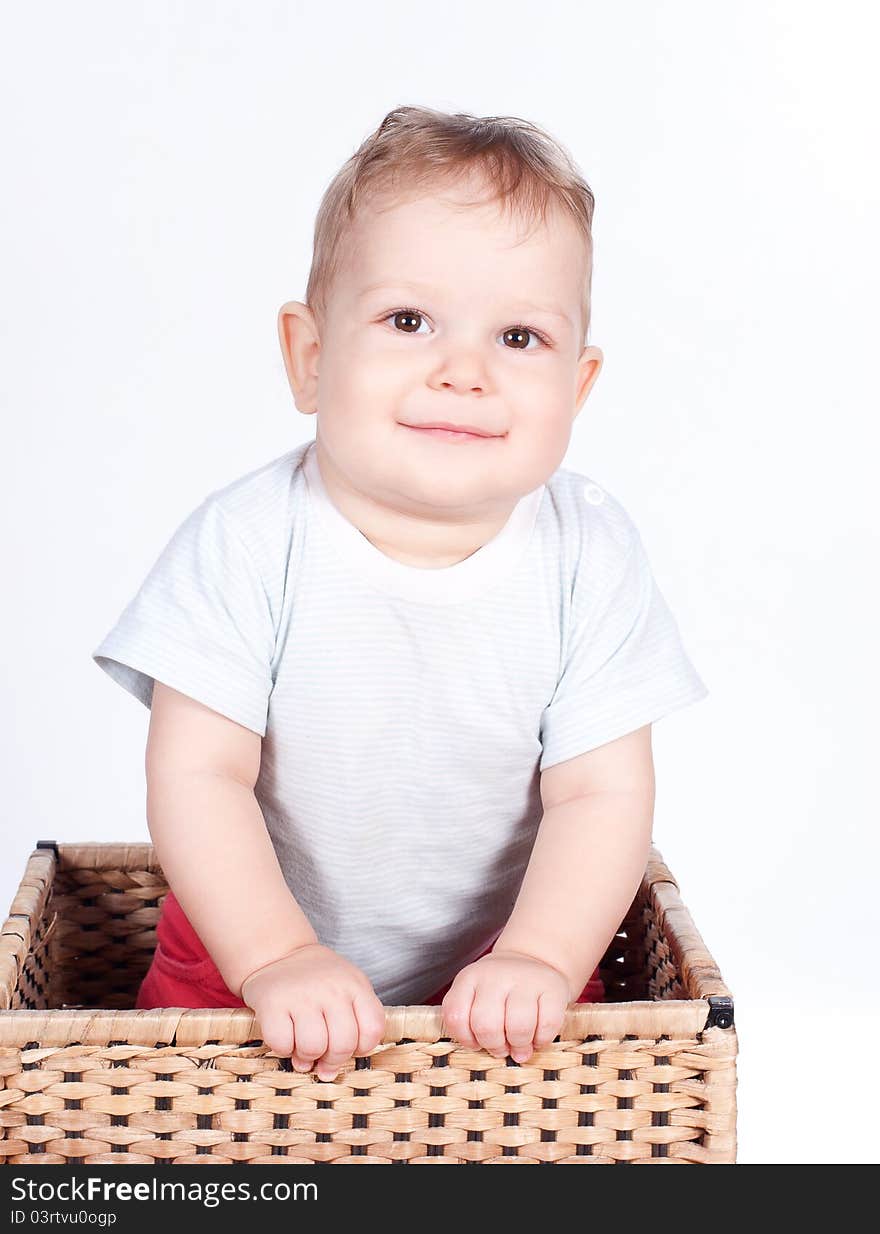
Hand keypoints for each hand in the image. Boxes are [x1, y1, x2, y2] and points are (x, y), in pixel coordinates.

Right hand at [240, 943, 385, 1081]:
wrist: (279, 954)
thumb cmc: (317, 981)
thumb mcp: (347, 989)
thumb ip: (351, 1025)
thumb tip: (329, 1071)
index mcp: (355, 985)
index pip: (372, 1029)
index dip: (362, 1048)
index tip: (351, 1046)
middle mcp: (331, 989)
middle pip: (343, 1044)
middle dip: (332, 1060)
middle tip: (322, 1056)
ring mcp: (301, 995)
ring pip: (313, 1047)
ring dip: (306, 1056)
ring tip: (302, 1045)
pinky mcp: (272, 1003)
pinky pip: (282, 1044)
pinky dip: (282, 1050)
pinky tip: (284, 1036)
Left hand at [440, 948, 572, 1063]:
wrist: (531, 961)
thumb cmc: (499, 992)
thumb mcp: (475, 998)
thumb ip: (474, 1026)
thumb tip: (500, 1054)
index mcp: (469, 978)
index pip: (455, 1015)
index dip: (466, 1039)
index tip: (477, 1042)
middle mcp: (495, 975)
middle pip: (486, 1025)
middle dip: (494, 1046)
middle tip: (503, 1048)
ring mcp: (525, 978)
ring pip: (518, 1027)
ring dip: (519, 1045)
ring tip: (520, 1045)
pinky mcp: (553, 986)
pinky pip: (547, 1025)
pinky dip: (541, 1040)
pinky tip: (537, 1037)